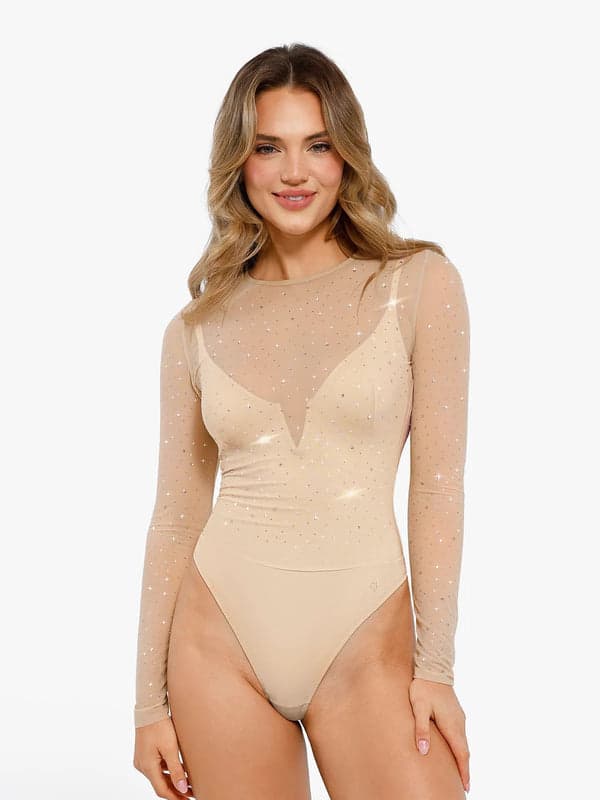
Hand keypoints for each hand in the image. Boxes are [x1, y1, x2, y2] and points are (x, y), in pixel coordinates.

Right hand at [134, 716, 193, 798]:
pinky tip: (177, 771)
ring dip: (171, 781)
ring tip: (187, 784)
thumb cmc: (160, 726)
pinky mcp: (144, 754)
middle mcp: (142, 766)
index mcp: (147, 767)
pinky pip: (156, 768)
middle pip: (159, 784)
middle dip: (175, 790)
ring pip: (158, 776)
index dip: (175, 797)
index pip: (162, 790)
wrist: (150, 708)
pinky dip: (166, 772)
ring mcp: (142, 760)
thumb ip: (176, 770)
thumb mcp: (171, 749)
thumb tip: (182, 789)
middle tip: (190, 794)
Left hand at [408, 678, 469, 792]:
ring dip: (463, 758)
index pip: (461, 754)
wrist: (433, 667)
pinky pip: (461, 734)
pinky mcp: (456, 712)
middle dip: (465, 769)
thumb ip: (421, 729)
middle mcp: (459, 723)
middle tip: (464, 785)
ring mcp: (459, 717)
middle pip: (465, 751)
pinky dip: (460, 747)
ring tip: (461, 772)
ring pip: (464, 742)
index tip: (466, 787)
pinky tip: (455, 750)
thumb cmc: (423, 687)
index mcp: (452, 725)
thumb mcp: (419, 708)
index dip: (464, 772)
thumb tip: (424, 751)